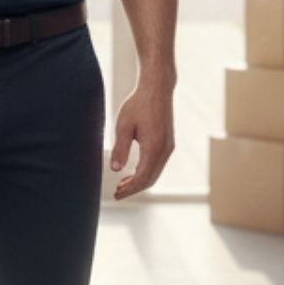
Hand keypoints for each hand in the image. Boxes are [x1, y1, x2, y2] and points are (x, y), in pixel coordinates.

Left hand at [110, 66, 175, 199]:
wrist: (157, 89)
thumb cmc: (139, 104)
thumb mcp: (124, 125)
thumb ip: (120, 148)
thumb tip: (115, 169)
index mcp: (153, 148)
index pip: (142, 178)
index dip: (129, 189)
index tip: (116, 194)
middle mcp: (164, 150)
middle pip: (150, 179)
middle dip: (134, 188)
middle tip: (117, 192)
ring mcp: (168, 147)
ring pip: (155, 173)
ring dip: (140, 181)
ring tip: (123, 183)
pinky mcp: (168, 143)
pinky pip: (158, 164)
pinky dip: (146, 172)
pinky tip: (134, 170)